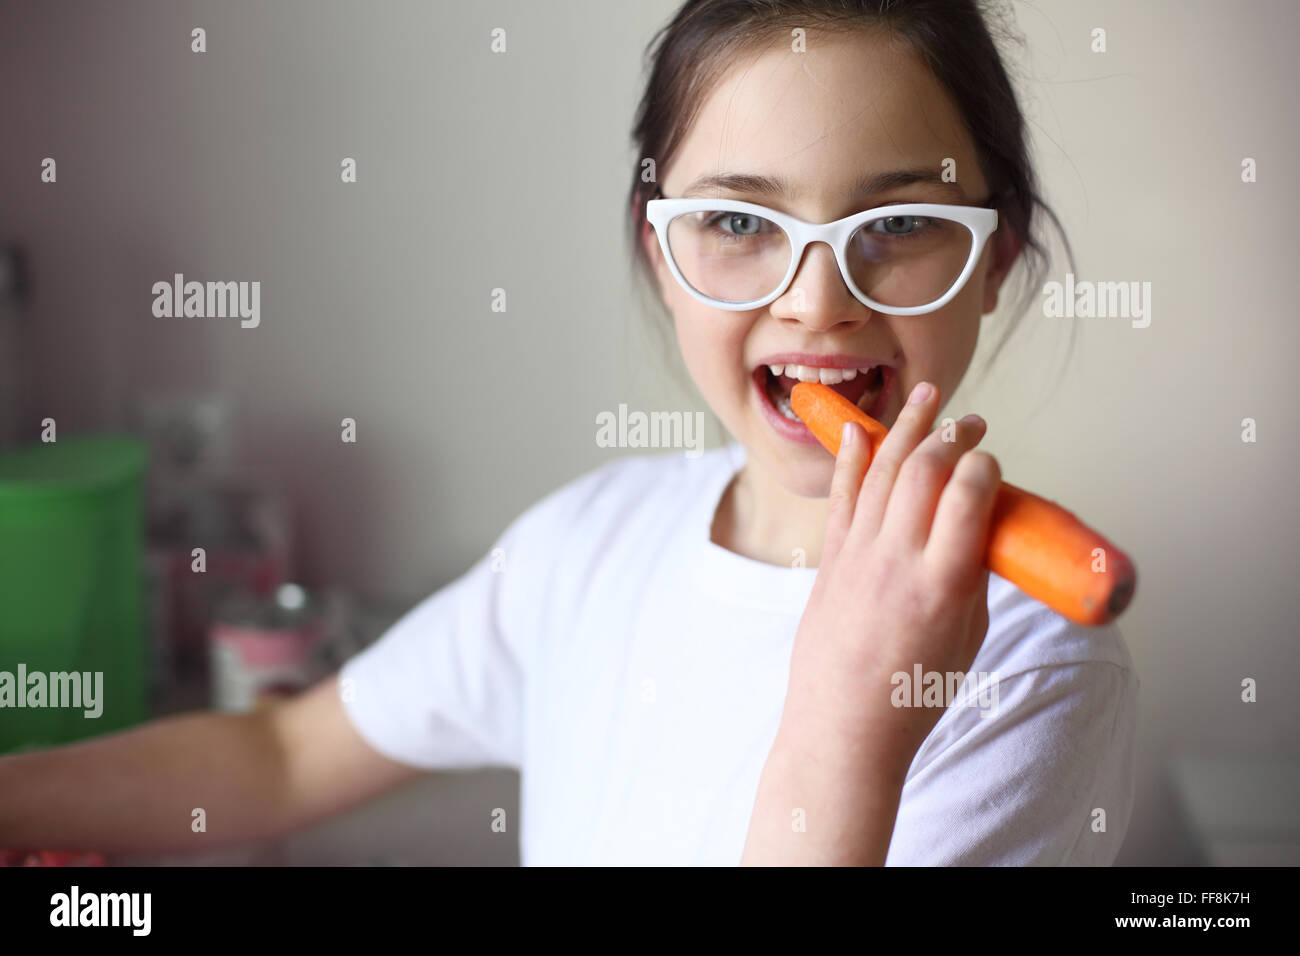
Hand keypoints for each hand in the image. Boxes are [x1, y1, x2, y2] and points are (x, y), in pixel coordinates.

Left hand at [782, 381, 1001, 773]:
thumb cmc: (914, 693)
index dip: (985, 465)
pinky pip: (842, 496)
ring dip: (907, 428)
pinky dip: (851, 457)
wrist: (844, 726)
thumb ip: (972, 573)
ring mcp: (858, 557)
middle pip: (924, 470)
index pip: (968, 495)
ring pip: (881, 471)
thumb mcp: (968, 637)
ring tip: (926, 398)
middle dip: (951, 435)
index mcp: (942, 585)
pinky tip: (861, 429)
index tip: (994, 463)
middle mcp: (896, 561)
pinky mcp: (831, 560)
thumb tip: (977, 525)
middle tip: (971, 423)